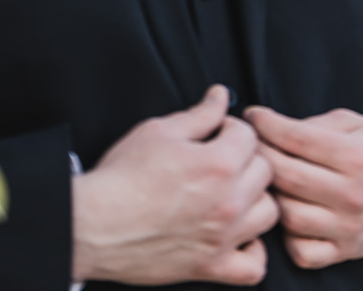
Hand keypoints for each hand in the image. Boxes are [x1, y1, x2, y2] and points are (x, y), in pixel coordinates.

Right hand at [71, 84, 277, 284]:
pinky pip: (254, 267)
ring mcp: (222, 238)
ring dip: (255, 198)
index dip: (231, 128)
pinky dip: (252, 251)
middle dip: (245, 158)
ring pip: (269, 212)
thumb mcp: (159, 131)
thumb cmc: (122, 178)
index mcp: (217, 164)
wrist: (93, 225)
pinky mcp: (210, 268)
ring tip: (233, 192)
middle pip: (265, 170)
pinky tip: (237, 234)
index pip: (249, 135)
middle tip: (222, 158)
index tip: (216, 132)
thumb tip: (220, 96)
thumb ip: (199, 113)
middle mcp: (227, 202)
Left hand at [245, 106, 362, 269]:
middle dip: (261, 157)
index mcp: (358, 155)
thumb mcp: (358, 124)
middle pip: (288, 176)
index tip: (253, 115)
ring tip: (267, 180)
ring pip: (289, 215)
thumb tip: (275, 129)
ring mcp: (349, 227)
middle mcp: (354, 194)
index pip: (298, 138)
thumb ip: (317, 125)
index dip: (268, 125)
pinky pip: (302, 252)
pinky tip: (289, 214)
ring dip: (271, 195)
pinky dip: (288, 236)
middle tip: (250, 146)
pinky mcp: (347, 252)